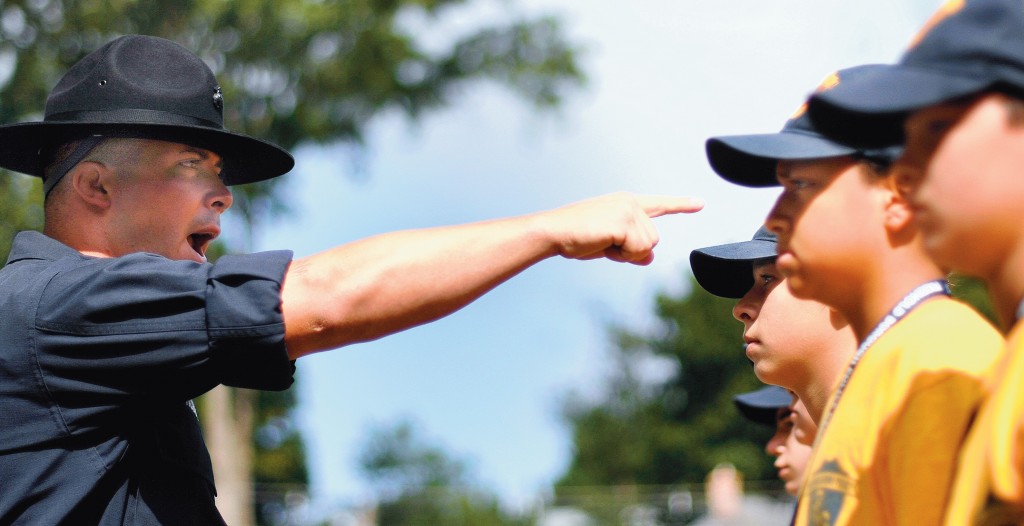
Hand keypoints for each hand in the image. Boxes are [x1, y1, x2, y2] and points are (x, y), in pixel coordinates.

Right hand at [539, 192, 702, 264]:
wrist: (554, 232)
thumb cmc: (576, 238)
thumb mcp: (609, 244)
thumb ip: (631, 248)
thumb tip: (650, 256)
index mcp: (625, 203)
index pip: (658, 204)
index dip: (680, 205)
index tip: (700, 203)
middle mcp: (630, 203)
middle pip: (654, 238)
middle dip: (632, 251)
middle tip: (605, 244)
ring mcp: (628, 210)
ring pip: (648, 245)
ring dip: (626, 253)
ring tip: (602, 242)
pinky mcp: (623, 220)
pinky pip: (638, 248)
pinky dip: (622, 254)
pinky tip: (603, 243)